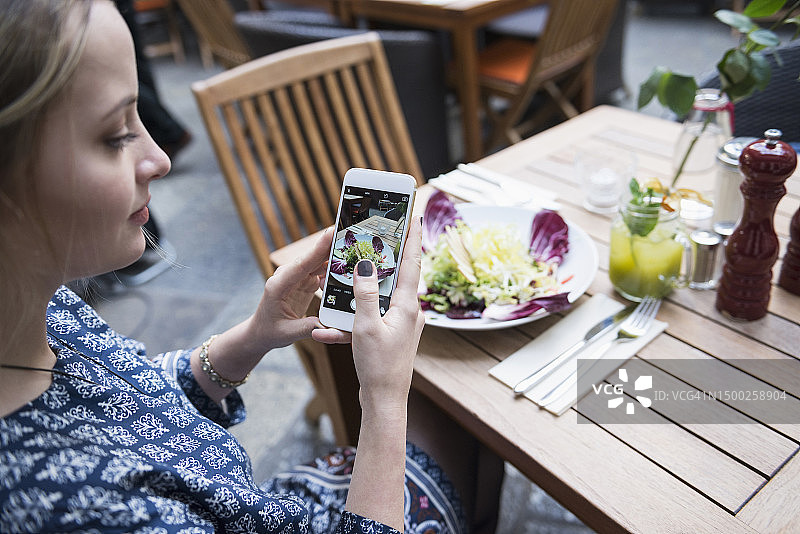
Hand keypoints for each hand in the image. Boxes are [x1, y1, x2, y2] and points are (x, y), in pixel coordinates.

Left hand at [250, 227, 349, 350]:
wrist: (260, 332)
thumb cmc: (269, 331)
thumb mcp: (287, 333)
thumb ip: (308, 327)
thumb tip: (330, 327)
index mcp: (279, 285)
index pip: (302, 263)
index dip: (318, 247)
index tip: (332, 232)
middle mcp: (288, 276)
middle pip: (313, 257)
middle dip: (332, 243)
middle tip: (351, 232)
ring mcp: (297, 276)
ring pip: (319, 261)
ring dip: (336, 254)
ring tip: (356, 247)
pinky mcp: (305, 280)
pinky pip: (322, 270)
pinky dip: (335, 267)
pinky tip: (348, 265)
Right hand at [349, 217, 424, 409]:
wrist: (384, 401)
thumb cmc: (378, 366)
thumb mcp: (365, 327)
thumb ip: (364, 294)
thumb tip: (365, 265)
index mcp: (406, 306)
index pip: (411, 263)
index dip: (412, 238)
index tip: (413, 215)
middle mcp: (408, 312)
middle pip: (395, 277)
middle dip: (381, 260)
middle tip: (374, 237)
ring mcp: (401, 324)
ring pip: (377, 300)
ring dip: (356, 298)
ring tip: (338, 289)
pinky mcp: (391, 336)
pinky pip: (370, 320)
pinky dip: (351, 322)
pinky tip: (327, 332)